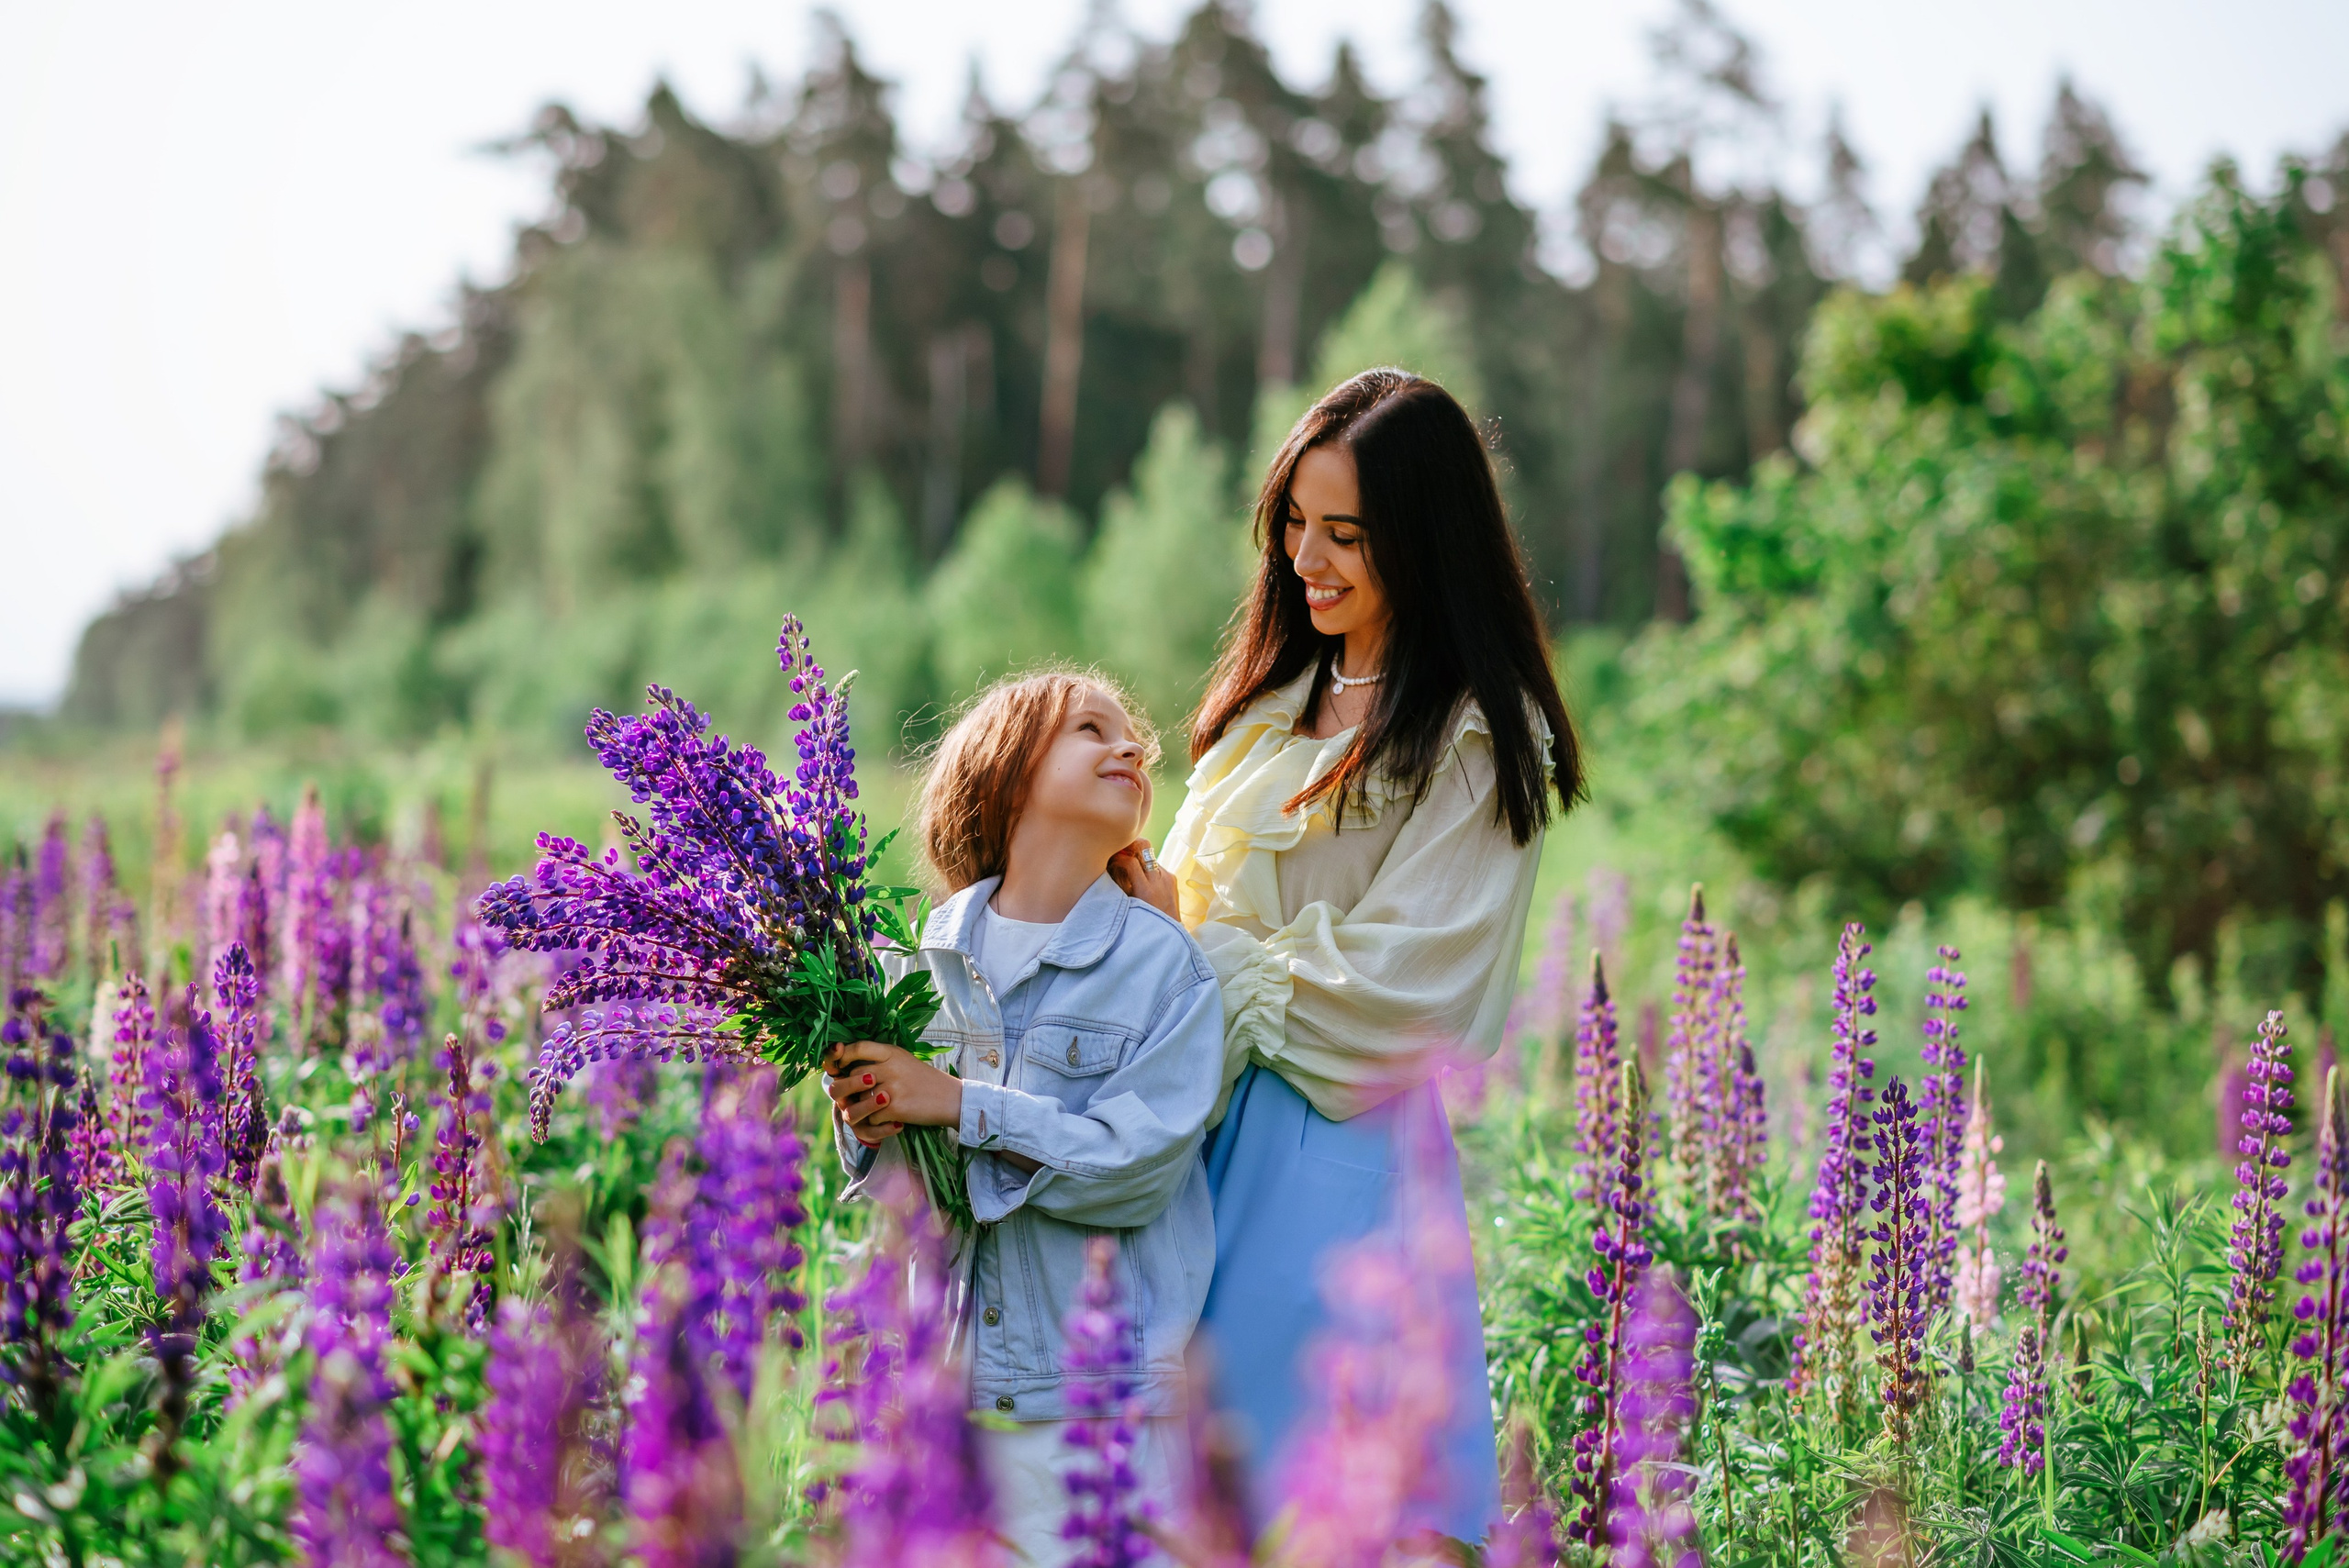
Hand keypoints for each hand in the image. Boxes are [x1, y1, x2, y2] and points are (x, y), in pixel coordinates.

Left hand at [823, 1040, 963, 1143]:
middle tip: (854, 1097)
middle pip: (851, 1076)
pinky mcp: (895, 1107)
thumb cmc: (925, 1081)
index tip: (839, 1064)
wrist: (952, 1099)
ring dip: (861, 1110)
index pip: (858, 1047)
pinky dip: (878, 1124)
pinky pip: (871, 1119)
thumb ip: (879, 1061)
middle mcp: (889, 1067)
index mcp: (891, 1052)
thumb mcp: (903, 1061)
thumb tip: (847, 1070)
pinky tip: (892, 1120)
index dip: (842, 1055)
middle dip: (848, 1089)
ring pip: (858, 1101)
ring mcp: (891, 1087)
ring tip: (874, 1111)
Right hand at [1108, 838, 1178, 919]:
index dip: (1117, 857)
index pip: (1130, 861)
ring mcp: (1168, 878)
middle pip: (1144, 847)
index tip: (1110, 860)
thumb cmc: (1143, 924)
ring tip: (1128, 863)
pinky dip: (1146, 867)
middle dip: (1130, 845)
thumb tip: (1107, 869)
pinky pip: (1156, 866)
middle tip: (1119, 850)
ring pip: (1150, 854)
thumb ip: (1118, 888)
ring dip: (1137, 856)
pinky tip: (1141, 876)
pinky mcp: (1173, 878)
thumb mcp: (1127, 907)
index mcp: (1146, 891)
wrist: (1169, 935)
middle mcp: (1159, 881)